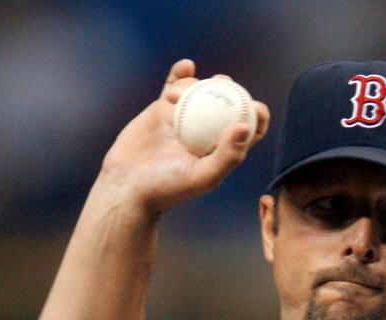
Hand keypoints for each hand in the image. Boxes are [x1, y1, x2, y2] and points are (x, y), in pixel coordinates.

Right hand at [99, 59, 270, 216]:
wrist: (128, 184)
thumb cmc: (168, 188)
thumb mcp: (203, 176)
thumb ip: (227, 155)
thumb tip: (245, 126)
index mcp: (223, 149)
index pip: (249, 128)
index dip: (257, 114)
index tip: (255, 106)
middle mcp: (208, 131)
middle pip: (226, 103)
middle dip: (231, 89)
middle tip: (223, 83)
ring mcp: (186, 118)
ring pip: (200, 91)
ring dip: (196, 84)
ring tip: (177, 96)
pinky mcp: (163, 109)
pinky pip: (175, 86)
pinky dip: (181, 74)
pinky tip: (186, 66)